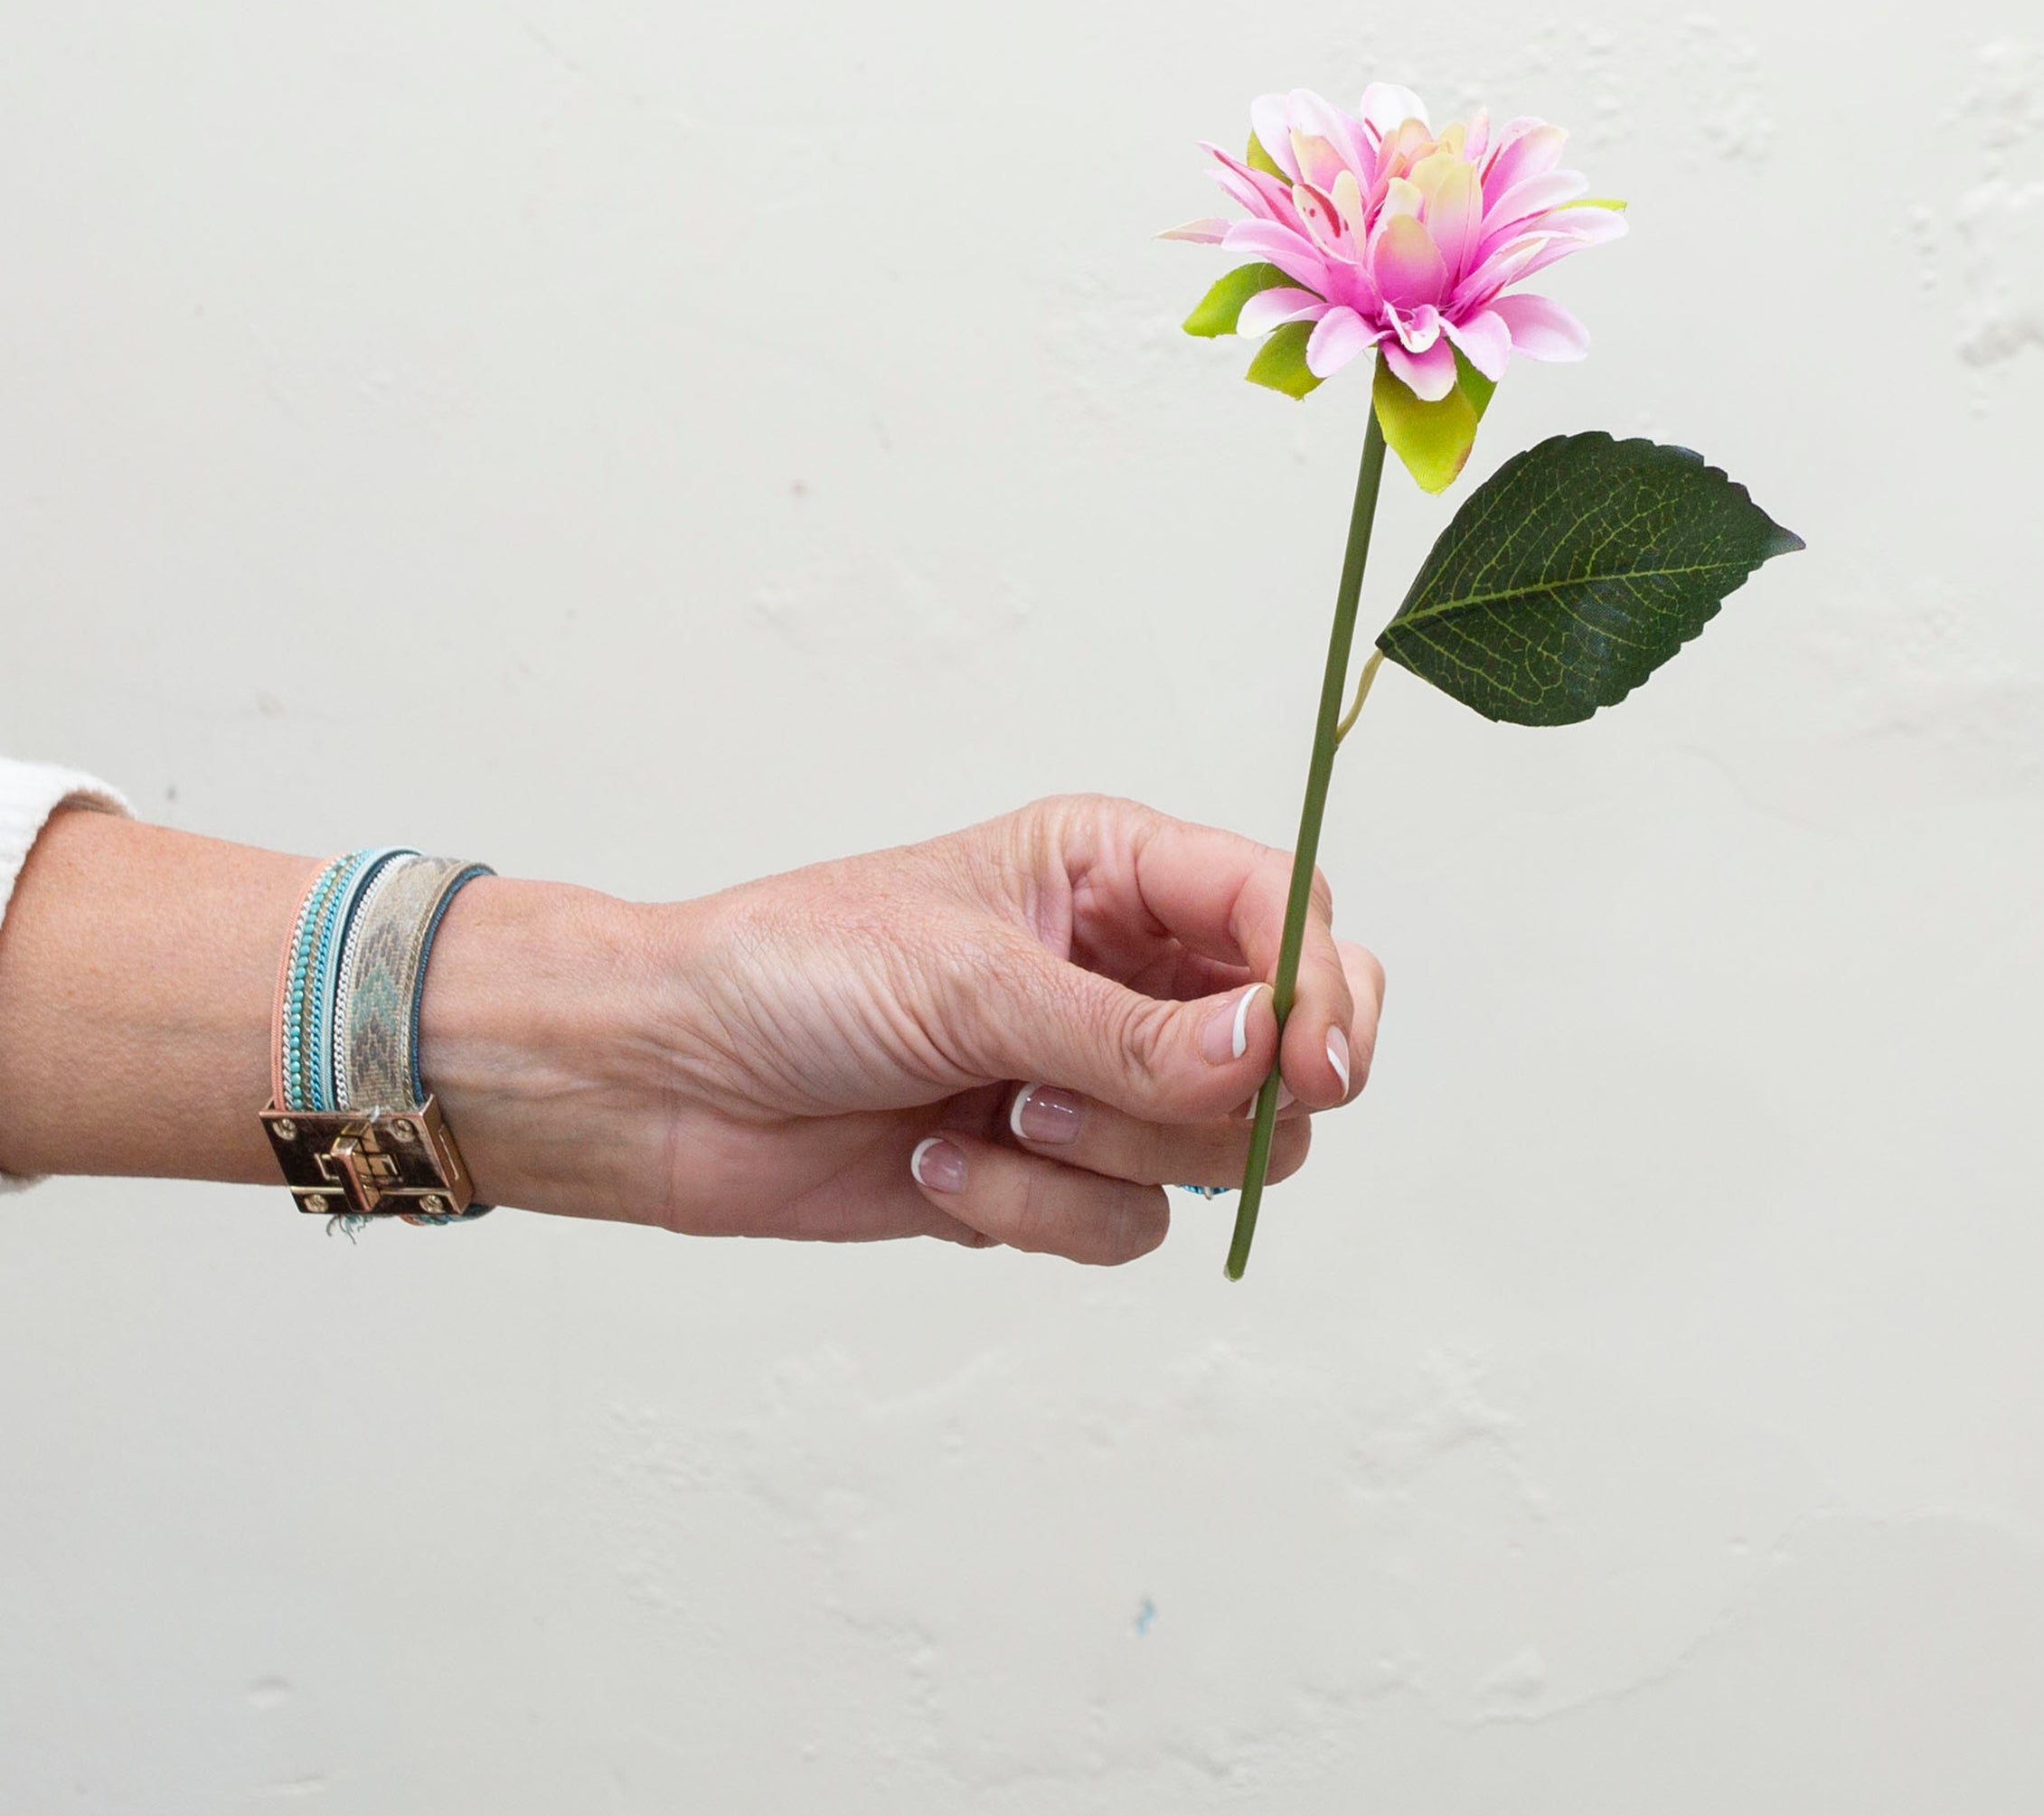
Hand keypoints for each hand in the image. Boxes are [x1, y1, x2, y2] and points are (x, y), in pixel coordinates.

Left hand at [436, 796, 1385, 1264]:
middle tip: (1158, 1099)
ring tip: (999, 1115)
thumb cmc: (794, 973)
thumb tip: (1273, 1053)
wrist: (669, 1082)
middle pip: (1284, 1044)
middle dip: (1227, 1091)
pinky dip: (1036, 1212)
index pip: (1282, 910)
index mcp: (1112, 870)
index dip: (1323, 984)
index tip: (1318, 1061)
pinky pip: (1127, 1224)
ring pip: (1216, 1147)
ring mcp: (1094, 1079)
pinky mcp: (1054, 1174)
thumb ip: (1132, 1033)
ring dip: (1109, 1150)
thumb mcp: (970, 980)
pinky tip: (937, 1168)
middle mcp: (1123, 970)